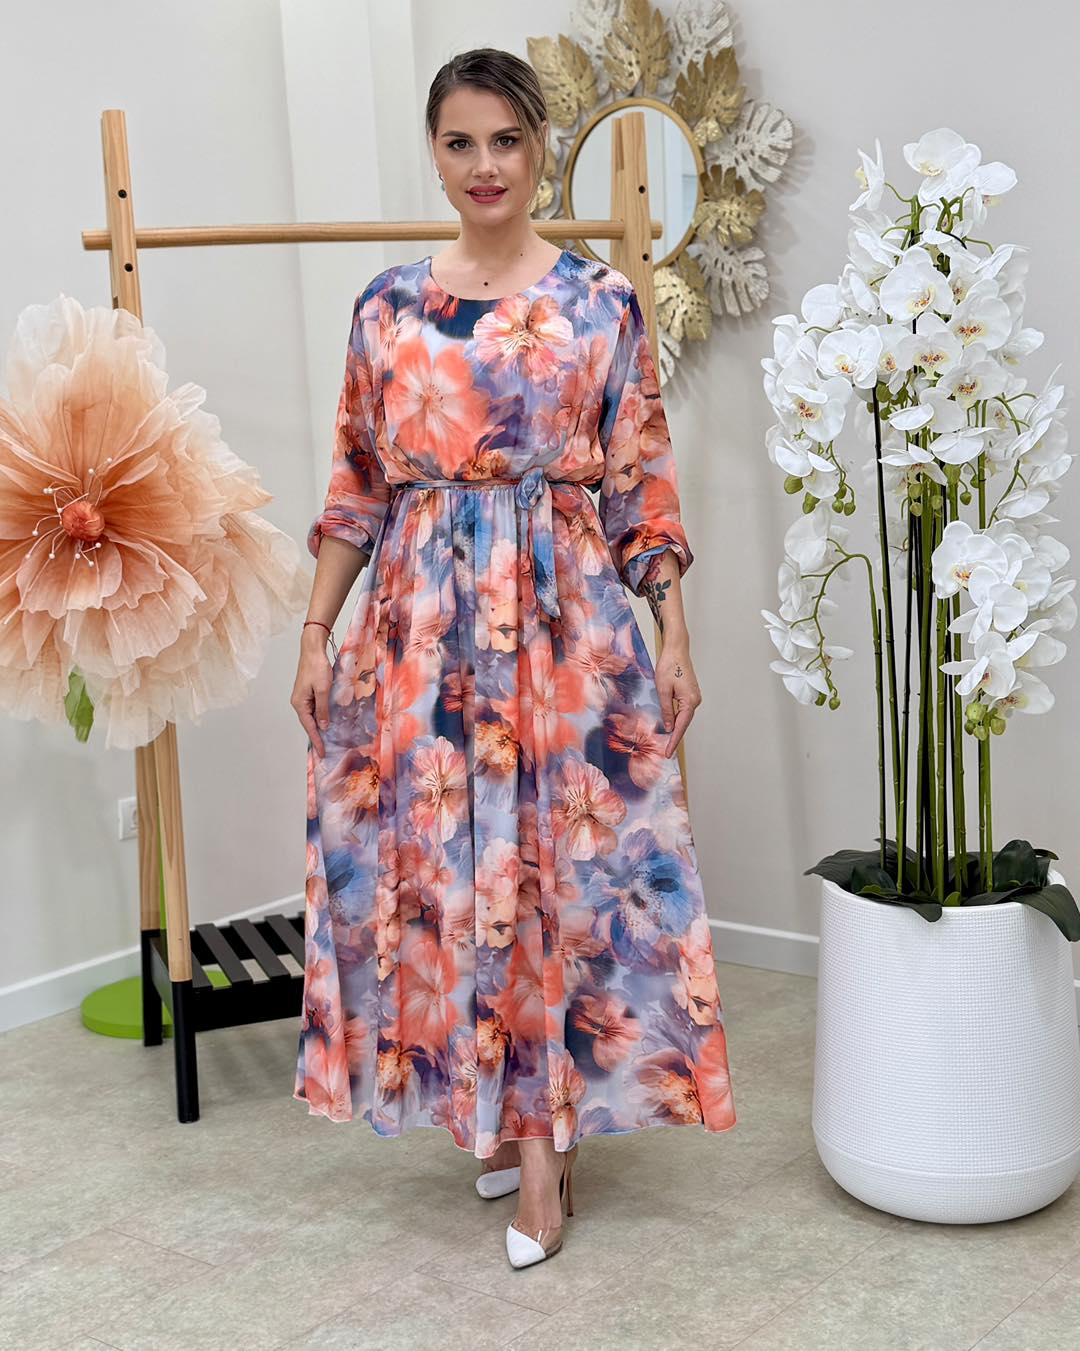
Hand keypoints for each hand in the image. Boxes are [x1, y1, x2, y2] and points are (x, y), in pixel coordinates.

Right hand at [291, 634, 333, 757]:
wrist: (312, 650)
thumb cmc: (317, 668)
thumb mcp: (323, 690)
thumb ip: (323, 709)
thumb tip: (323, 726)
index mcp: (299, 703)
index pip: (309, 727)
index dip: (317, 740)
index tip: (322, 753)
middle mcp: (298, 702)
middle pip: (308, 723)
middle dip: (316, 737)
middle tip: (324, 751)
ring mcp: (303, 697)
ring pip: (312, 716)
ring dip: (319, 727)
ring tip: (326, 740)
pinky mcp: (308, 692)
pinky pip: (314, 708)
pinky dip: (320, 717)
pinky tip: (326, 721)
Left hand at [655, 641, 700, 756]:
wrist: (676, 650)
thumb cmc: (669, 666)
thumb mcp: (663, 690)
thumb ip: (666, 710)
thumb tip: (668, 726)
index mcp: (690, 701)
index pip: (681, 726)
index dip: (674, 740)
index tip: (668, 752)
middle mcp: (695, 700)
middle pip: (684, 723)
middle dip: (675, 736)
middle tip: (667, 751)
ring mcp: (694, 696)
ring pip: (684, 716)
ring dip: (676, 727)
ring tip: (667, 741)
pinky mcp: (690, 692)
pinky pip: (683, 709)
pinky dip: (677, 717)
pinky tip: (670, 723)